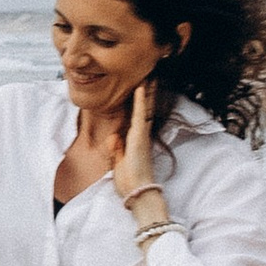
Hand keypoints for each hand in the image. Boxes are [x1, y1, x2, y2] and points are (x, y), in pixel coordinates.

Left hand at [110, 80, 163, 213]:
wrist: (137, 191)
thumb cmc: (129, 180)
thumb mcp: (118, 162)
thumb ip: (116, 149)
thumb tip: (114, 137)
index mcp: (136, 140)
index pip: (138, 116)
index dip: (139, 101)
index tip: (141, 87)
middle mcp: (141, 134)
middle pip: (145, 108)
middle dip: (148, 92)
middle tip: (151, 75)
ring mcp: (141, 134)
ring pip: (145, 107)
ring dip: (147, 91)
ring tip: (150, 75)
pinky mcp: (139, 136)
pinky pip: (139, 115)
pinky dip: (140, 101)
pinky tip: (140, 88)